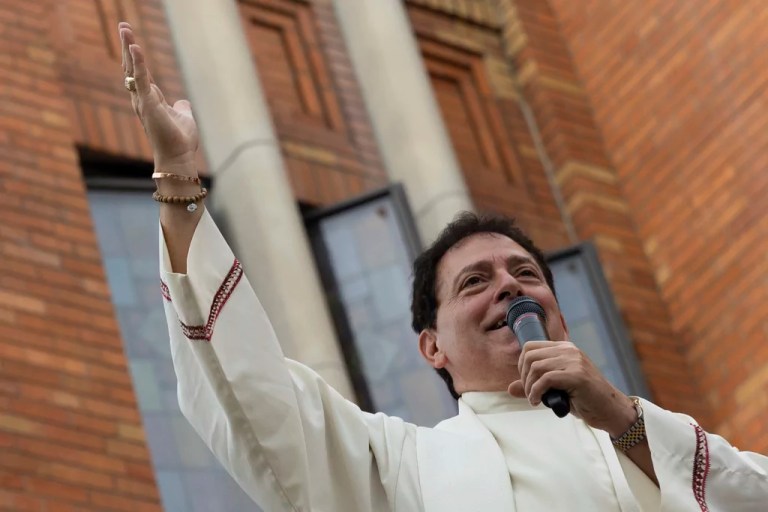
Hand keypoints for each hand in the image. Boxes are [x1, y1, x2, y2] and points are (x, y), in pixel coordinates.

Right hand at [119, 22, 198, 169]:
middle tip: (123, 26)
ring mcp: (143, 102)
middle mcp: (142, 99)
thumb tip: (183, 102)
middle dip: (127, 46)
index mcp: (150, 100)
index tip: (130, 39)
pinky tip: (135, 48)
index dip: (135, 56)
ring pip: (133, 70)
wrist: (178, 157)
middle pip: (132, 67)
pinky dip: (138, 63)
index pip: (140, 73)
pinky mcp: (148, 104)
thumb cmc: (180, 141)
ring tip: (125, 29)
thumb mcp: (183, 117)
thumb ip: (181, 107)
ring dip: (129, 48)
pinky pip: (141, 79)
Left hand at [508, 341, 635, 435]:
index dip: (522, 366)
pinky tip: (538, 401)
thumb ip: (534, 385)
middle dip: (524, 377)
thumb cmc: (585, 399)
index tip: (527, 383)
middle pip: (529, 355)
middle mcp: (569, 350)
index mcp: (564, 348)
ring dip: (530, 387)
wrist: (610, 410)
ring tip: (535, 399)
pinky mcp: (577, 375)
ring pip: (536, 367)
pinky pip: (545, 379)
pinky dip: (536, 392)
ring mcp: (574, 361)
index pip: (530, 347)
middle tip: (530, 393)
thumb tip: (510, 388)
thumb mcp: (556, 389)